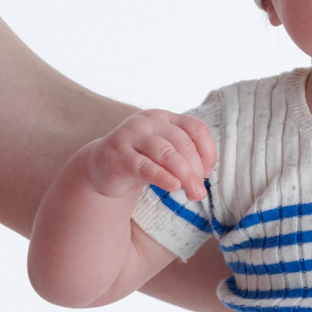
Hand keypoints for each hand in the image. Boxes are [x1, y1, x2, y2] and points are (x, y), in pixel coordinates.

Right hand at [69, 108, 215, 203]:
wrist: (103, 167)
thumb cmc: (142, 160)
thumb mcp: (166, 154)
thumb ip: (185, 159)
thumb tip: (204, 177)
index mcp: (164, 118)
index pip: (195, 128)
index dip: (208, 151)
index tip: (208, 173)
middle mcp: (148, 122)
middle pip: (182, 143)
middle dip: (196, 170)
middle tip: (200, 192)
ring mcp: (131, 136)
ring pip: (166, 153)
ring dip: (185, 175)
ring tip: (194, 194)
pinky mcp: (119, 156)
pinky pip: (145, 166)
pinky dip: (162, 176)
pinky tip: (174, 186)